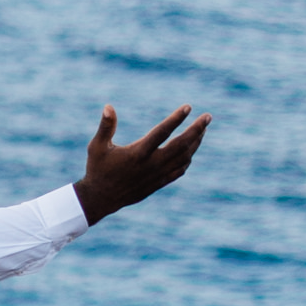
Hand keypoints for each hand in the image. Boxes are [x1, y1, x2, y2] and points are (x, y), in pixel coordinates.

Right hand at [75, 101, 210, 223]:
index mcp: (138, 153)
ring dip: (196, 142)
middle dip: (197, 130)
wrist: (101, 199)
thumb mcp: (96, 147)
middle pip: (181, 145)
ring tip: (203, 129)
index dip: (176, 119)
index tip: (188, 107)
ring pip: (184, 157)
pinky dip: (189, 158)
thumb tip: (108, 106)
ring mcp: (158, 175)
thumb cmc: (98, 169)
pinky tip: (191, 149)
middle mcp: (151, 164)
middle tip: (208, 117)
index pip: (162, 132)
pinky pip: (180, 169)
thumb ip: (106, 127)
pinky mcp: (159, 183)